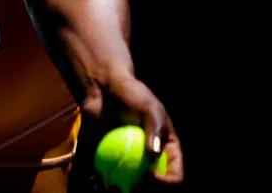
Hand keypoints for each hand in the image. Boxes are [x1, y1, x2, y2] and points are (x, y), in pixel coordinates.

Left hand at [71, 74, 183, 190]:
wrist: (104, 89)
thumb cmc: (131, 93)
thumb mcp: (149, 106)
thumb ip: (155, 127)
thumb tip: (154, 153)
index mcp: (166, 151)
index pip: (174, 176)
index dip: (167, 183)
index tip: (151, 175)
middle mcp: (149, 162)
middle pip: (152, 189)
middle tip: (131, 187)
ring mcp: (129, 163)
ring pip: (129, 189)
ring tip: (113, 188)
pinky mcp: (109, 160)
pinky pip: (107, 179)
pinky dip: (102, 183)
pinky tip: (96, 180)